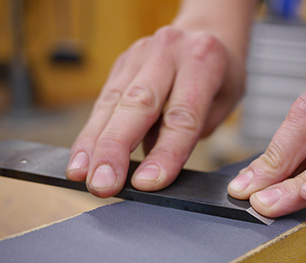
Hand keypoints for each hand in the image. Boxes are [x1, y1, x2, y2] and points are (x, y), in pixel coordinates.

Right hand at [66, 24, 245, 196]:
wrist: (205, 32)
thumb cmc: (219, 76)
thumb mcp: (223, 103)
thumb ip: (191, 133)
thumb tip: (150, 167)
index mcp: (203, 61)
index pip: (183, 114)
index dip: (165, 152)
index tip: (147, 183)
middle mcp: (168, 52)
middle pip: (139, 104)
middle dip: (117, 148)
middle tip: (103, 184)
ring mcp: (140, 55)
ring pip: (113, 103)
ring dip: (94, 144)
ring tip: (81, 176)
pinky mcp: (121, 64)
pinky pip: (103, 101)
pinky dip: (91, 133)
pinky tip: (81, 159)